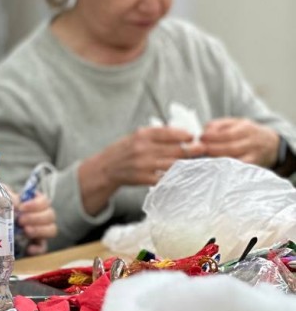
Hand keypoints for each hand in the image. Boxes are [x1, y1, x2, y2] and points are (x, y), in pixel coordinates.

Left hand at [13, 192, 56, 255]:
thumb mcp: (0, 196)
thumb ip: (7, 195)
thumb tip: (15, 202)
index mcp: (33, 202)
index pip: (44, 201)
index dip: (36, 204)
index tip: (22, 207)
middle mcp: (40, 216)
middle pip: (50, 215)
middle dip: (36, 218)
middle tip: (21, 220)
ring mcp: (39, 231)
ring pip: (51, 230)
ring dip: (40, 230)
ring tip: (25, 231)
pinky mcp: (35, 244)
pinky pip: (43, 248)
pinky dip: (38, 249)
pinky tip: (29, 249)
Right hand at [79, 126, 205, 214]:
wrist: (106, 168)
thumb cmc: (124, 150)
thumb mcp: (136, 136)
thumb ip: (156, 135)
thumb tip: (183, 134)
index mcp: (142, 135)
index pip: (169, 132)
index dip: (185, 135)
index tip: (193, 136)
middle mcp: (143, 149)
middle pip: (176, 149)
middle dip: (193, 149)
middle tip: (203, 149)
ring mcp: (143, 164)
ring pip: (174, 164)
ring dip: (187, 164)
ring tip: (196, 163)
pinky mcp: (143, 178)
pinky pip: (165, 178)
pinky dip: (175, 176)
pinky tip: (182, 175)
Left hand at [201, 118, 278, 166]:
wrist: (271, 144)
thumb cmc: (246, 132)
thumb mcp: (235, 122)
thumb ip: (218, 125)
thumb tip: (205, 132)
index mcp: (246, 129)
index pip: (228, 134)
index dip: (213, 137)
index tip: (201, 138)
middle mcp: (252, 143)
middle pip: (230, 149)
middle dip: (212, 150)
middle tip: (199, 150)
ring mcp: (254, 157)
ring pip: (235, 161)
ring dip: (217, 161)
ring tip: (203, 159)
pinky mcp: (254, 168)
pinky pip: (239, 170)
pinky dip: (226, 170)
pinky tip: (214, 169)